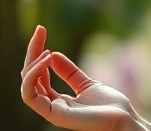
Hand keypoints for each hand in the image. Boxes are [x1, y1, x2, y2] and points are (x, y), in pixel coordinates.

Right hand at [20, 25, 142, 130]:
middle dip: (32, 53)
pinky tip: (45, 60)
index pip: (38, 77)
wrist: (123, 119)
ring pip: (27, 86)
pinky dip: (33, 77)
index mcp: (57, 101)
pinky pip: (30, 97)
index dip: (38, 54)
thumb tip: (52, 54)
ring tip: (44, 48)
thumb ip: (68, 72)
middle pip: (30, 79)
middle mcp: (51, 106)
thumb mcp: (86, 83)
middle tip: (40, 31)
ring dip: (32, 64)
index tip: (42, 32)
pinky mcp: (54, 115)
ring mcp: (51, 111)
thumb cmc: (109, 105)